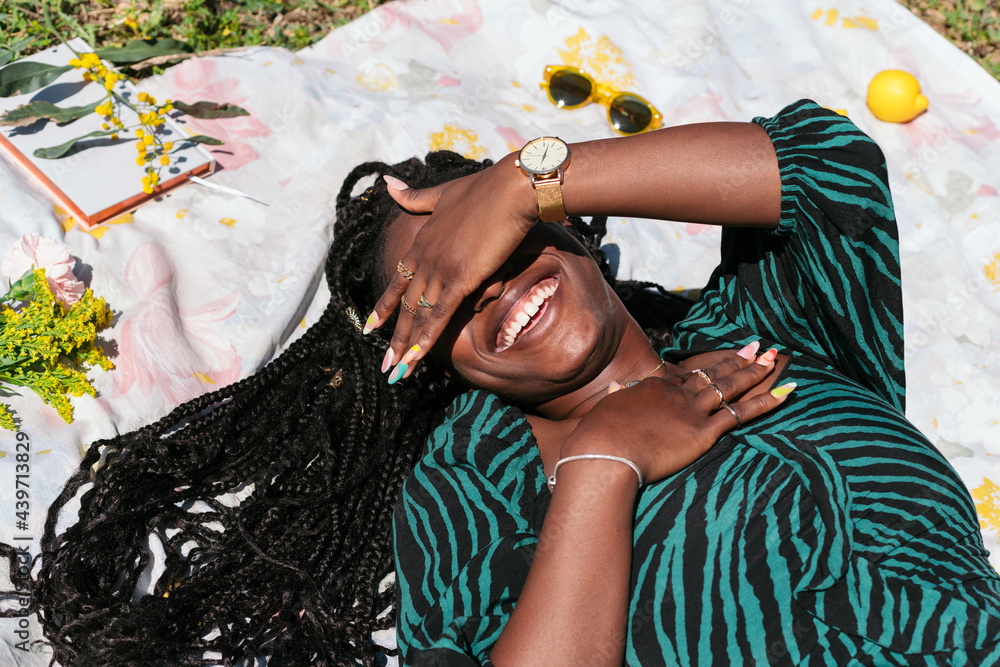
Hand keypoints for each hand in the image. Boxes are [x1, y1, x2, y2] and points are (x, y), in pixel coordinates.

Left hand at [369, 154, 536, 377]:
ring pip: (418, 315)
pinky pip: (438, 315)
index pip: (398, 279)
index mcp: (422, 240)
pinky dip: (425, 339)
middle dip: (393, 337)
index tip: (371, 326)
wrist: (511, 189)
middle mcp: (426, 257)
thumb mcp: (443, 193)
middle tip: (384, 363)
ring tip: (395, 371)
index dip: (384, 306)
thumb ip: (415, 196)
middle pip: (405, 304)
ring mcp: (441, 269)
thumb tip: (386, 182)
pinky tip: (415, 359)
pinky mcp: (461, 278)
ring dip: (405, 346)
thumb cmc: (486, 189)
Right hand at [561, 350, 790, 484]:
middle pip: (713, 374)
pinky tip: (784, 392)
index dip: (707, 366)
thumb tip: (616, 389)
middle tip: (758, 347)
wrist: (605, 449)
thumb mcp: (607, 410)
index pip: (687, 375)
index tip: (719, 359)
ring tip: (775, 359)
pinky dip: (765, 403)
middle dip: (737, 360)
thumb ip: (618, 397)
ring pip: (730, 387)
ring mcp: (691, 410)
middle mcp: (677, 393)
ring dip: (755, 372)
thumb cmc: (598, 436)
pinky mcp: (702, 432)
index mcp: (654, 387)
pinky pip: (740, 414)